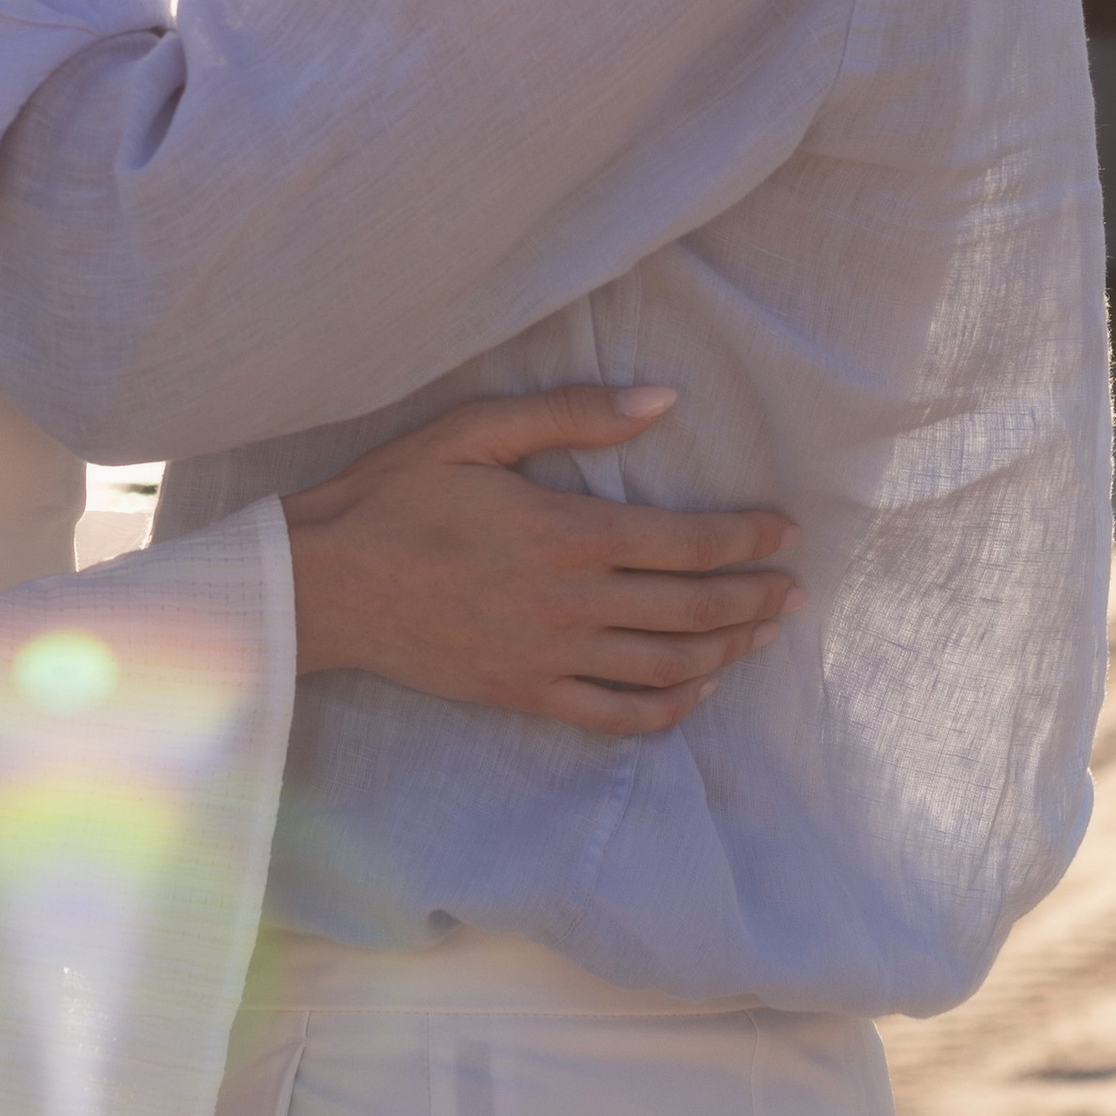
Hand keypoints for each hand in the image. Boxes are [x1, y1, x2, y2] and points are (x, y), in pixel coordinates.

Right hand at [281, 388, 797, 737]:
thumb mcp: (475, 430)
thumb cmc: (393, 496)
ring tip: (759, 634)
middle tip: (792, 589)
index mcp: (569, 532)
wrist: (323, 582)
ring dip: (727, 651)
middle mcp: (572, 603)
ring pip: (668, 666)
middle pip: (694, 609)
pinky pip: (616, 715)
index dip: (749, 538)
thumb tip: (661, 400)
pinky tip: (693, 691)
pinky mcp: (525, 695)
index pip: (690, 542)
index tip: (783, 531)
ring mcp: (551, 657)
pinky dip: (668, 708)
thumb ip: (573, 414)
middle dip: (756, 598)